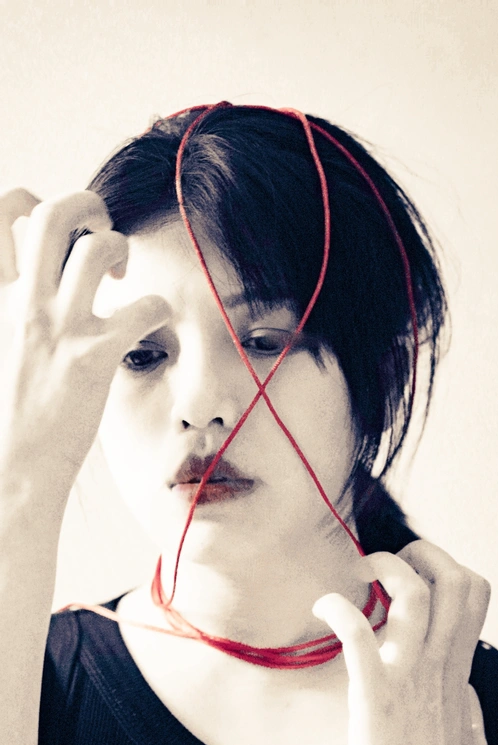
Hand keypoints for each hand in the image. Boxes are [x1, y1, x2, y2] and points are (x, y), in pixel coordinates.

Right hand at [0, 188, 171, 495]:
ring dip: (121, 250)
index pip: (5, 210)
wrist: (12, 466)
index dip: (36, 202)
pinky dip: (159, 308)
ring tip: (124, 278)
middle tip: (104, 233)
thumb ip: (15, 301)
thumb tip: (34, 262)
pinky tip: (151, 322)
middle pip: (52, 214)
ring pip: (97, 247)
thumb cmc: (11, 408)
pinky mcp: (93, 358)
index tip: (58, 234)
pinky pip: (142, 308)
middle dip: (88, 205)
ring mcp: (57, 329)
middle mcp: (22, 303)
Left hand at [313, 541, 490, 744]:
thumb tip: (467, 698)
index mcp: (459, 670)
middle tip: (386, 564)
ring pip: (416, 594)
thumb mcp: (473, 742)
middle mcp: (440, 665)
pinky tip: (323, 607)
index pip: (473, 592)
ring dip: (385, 570)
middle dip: (421, 553)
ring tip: (357, 576)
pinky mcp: (375, 696)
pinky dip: (338, 608)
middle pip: (456, 580)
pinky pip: (359, 634)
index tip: (411, 573)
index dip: (443, 565)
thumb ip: (470, 711)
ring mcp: (409, 677)